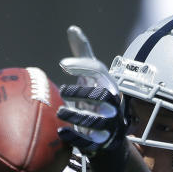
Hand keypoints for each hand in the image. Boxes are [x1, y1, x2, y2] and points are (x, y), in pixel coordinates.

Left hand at [57, 26, 126, 158]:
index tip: (62, 65)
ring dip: (77, 115)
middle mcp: (112, 105)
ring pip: (96, 121)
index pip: (99, 71)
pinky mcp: (101, 142)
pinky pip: (90, 141)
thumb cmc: (96, 100)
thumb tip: (73, 28)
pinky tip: (60, 132)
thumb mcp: (92, 79)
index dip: (83, 66)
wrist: (108, 137)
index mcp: (109, 86)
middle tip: (61, 90)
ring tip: (60, 112)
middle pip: (101, 96)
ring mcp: (108, 125)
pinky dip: (75, 137)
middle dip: (81, 92)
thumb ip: (83, 56)